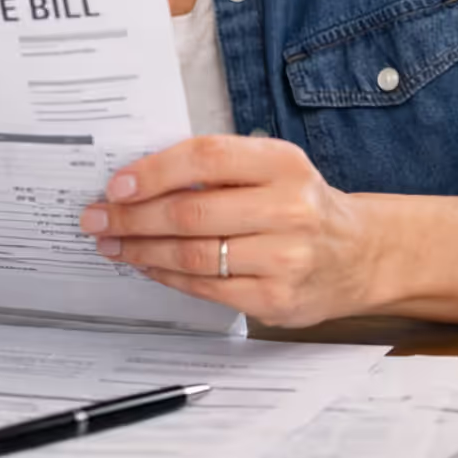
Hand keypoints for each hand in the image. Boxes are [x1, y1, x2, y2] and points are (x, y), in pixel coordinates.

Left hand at [80, 135, 382, 327]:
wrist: (360, 255)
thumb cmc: (301, 204)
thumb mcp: (273, 169)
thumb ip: (219, 169)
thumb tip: (140, 179)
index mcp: (283, 164)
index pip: (206, 159)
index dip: (154, 171)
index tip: (116, 184)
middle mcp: (288, 208)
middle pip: (191, 213)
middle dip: (132, 217)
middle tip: (97, 217)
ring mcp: (285, 258)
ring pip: (193, 255)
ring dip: (141, 249)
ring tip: (112, 244)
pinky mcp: (277, 299)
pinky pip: (206, 288)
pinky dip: (167, 276)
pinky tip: (146, 265)